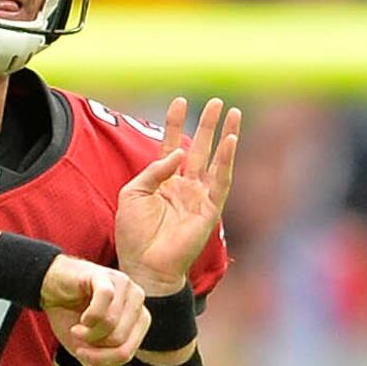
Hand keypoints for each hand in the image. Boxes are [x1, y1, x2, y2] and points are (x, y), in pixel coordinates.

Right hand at [39, 254, 148, 365]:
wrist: (49, 288)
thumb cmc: (71, 315)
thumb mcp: (85, 348)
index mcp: (139, 319)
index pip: (126, 353)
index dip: (101, 361)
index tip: (83, 354)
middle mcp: (138, 301)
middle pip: (120, 342)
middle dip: (94, 347)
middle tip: (78, 337)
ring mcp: (124, 285)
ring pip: (112, 326)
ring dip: (88, 333)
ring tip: (78, 327)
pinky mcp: (105, 276)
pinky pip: (105, 303)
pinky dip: (89, 318)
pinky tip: (81, 318)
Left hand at [113, 96, 239, 297]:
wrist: (145, 265)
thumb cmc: (134, 234)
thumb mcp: (133, 194)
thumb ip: (153, 170)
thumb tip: (178, 152)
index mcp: (164, 182)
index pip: (172, 145)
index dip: (176, 123)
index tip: (180, 101)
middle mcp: (184, 187)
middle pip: (199, 148)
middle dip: (208, 124)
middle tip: (217, 102)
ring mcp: (199, 197)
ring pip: (215, 160)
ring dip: (225, 136)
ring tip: (233, 113)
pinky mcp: (210, 210)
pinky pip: (221, 182)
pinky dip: (227, 161)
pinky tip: (231, 142)